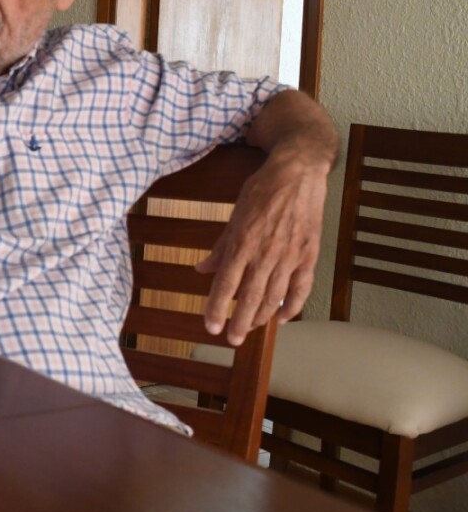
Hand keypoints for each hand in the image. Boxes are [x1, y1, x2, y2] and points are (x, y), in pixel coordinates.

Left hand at [198, 150, 328, 345]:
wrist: (299, 172)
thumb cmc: (262, 190)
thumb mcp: (234, 214)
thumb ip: (221, 246)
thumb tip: (202, 269)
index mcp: (243, 241)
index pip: (226, 283)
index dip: (217, 307)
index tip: (210, 326)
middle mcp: (266, 252)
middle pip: (250, 296)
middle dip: (239, 322)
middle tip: (232, 339)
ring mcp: (290, 255)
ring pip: (275, 296)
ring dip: (261, 317)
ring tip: (250, 329)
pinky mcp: (309, 254)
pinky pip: (302, 288)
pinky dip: (292, 305)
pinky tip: (281, 317)